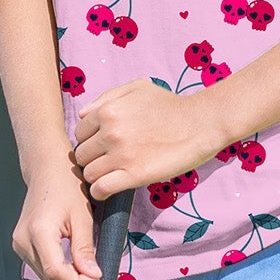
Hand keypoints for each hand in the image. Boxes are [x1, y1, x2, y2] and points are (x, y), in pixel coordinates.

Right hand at [13, 160, 110, 279]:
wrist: (46, 169)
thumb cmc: (65, 185)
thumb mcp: (82, 217)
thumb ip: (85, 250)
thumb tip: (92, 276)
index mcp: (39, 232)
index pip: (57, 273)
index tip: (97, 279)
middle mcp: (23, 240)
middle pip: (50, 278)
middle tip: (93, 268)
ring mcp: (19, 243)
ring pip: (45, 276)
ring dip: (66, 275)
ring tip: (81, 258)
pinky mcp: (19, 244)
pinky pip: (40, 267)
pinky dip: (56, 268)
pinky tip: (67, 254)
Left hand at [71, 79, 231, 200]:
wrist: (199, 123)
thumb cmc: (169, 104)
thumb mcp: (135, 88)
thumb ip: (106, 97)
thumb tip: (84, 115)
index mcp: (107, 111)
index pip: (79, 133)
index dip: (89, 141)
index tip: (99, 147)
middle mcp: (109, 133)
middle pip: (82, 155)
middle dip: (91, 159)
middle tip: (105, 162)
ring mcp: (121, 155)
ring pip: (89, 173)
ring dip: (96, 176)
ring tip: (108, 175)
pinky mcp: (134, 175)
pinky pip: (102, 189)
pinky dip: (100, 192)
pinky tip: (107, 189)